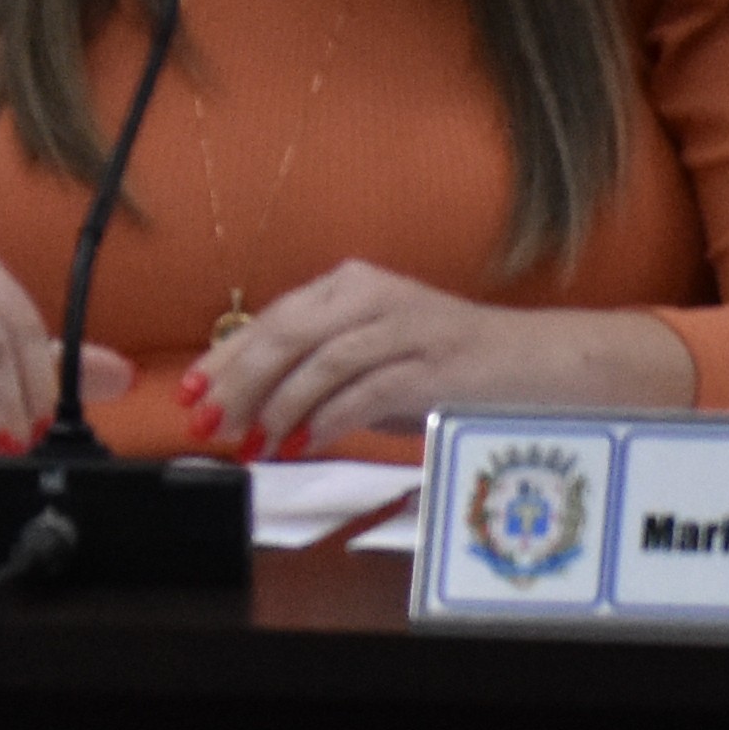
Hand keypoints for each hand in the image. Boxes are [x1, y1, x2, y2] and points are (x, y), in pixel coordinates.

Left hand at [183, 264, 693, 455]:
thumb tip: (244, 403)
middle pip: (286, 334)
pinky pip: (367, 390)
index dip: (225, 357)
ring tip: (255, 444)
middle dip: (239, 382)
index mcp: (351, 285)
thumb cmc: (447, 368)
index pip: (271, 318)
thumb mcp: (372, 357)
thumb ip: (314, 370)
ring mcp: (407, 327)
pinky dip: (330, 418)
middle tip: (209, 422)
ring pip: (320, 361)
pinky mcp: (434, 365)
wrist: (540, 364)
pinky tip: (307, 442)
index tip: (189, 391)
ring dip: (280, 407)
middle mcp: (374, 295)